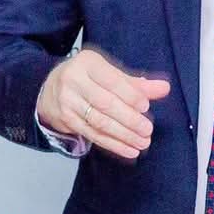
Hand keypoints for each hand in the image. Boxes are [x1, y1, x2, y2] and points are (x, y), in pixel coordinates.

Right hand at [37, 48, 170, 159]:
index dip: (129, 95)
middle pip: (105, 103)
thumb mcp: (109, 73)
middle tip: (148, 130)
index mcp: (88, 63)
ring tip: (142, 142)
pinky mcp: (66, 121)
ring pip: (98, 122)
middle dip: (129, 119)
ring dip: (123, 135)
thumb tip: (164, 88)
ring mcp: (67, 102)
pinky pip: (92, 134)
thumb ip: (136, 83)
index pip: (112, 81)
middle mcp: (74, 81)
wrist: (50, 87)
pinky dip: (113, 144)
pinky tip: (129, 150)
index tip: (146, 107)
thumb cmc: (88, 77)